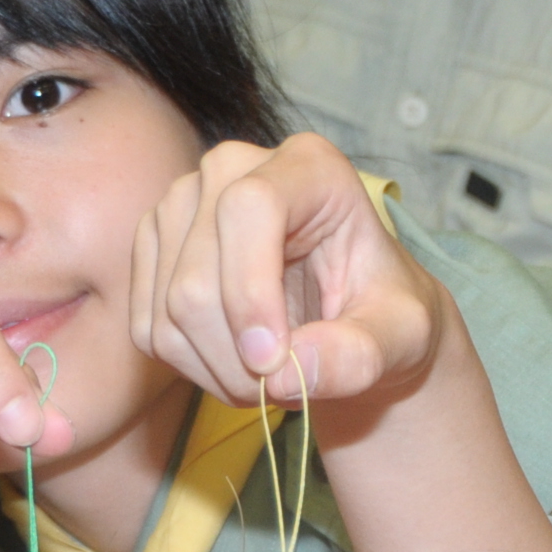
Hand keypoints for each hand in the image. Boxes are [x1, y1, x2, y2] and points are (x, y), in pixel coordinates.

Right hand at [130, 134, 446, 406]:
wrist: (353, 316)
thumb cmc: (384, 312)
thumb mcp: (403, 336)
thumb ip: (360, 353)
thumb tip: (285, 373)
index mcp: (309, 166)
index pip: (249, 209)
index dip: (250, 292)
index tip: (273, 362)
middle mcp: (233, 168)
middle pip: (196, 275)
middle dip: (238, 356)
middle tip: (286, 385)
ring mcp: (182, 205)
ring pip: (168, 309)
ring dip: (218, 369)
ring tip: (271, 376)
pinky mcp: (153, 249)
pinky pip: (148, 328)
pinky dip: (192, 367)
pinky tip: (237, 365)